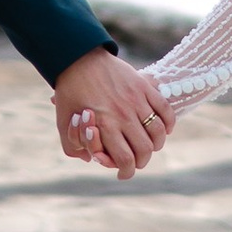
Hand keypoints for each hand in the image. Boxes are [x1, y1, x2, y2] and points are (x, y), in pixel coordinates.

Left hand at [54, 49, 173, 176]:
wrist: (78, 58)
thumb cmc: (69, 92)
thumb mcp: (63, 123)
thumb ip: (74, 147)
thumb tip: (91, 159)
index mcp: (105, 125)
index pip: (125, 159)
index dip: (127, 171)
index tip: (124, 173)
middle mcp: (123, 114)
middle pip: (145, 150)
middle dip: (142, 161)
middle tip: (137, 161)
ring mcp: (136, 100)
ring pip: (157, 132)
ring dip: (156, 144)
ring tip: (150, 146)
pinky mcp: (144, 86)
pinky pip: (165, 109)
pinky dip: (168, 123)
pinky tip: (163, 129)